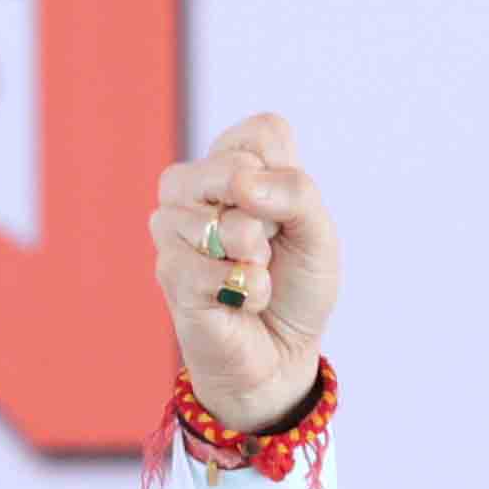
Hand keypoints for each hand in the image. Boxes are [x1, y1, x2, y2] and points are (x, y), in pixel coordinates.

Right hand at [150, 115, 339, 434]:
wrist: (280, 355)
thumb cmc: (295, 288)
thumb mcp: (319, 235)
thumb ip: (297, 193)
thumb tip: (243, 184)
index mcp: (230, 160)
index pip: (263, 132)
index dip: (289, 179)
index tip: (285, 217)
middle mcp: (191, 185)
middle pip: (236, 168)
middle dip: (272, 221)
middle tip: (267, 250)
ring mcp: (172, 226)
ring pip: (227, 223)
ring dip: (259, 259)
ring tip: (251, 274)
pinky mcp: (169, 270)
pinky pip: (216, 268)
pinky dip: (248, 290)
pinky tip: (240, 301)